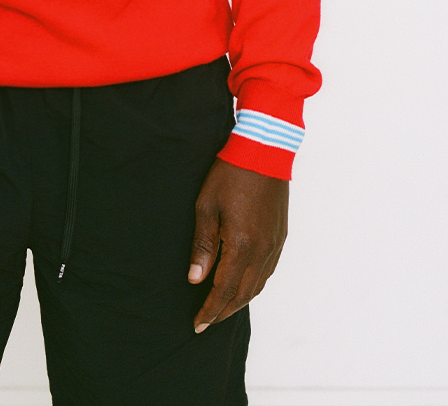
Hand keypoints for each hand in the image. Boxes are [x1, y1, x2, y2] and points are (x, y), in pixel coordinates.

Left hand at [188, 158, 287, 332]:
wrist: (264, 151)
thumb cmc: (230, 174)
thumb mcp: (206, 206)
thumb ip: (203, 245)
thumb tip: (196, 278)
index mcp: (242, 245)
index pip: (224, 290)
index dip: (210, 309)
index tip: (197, 324)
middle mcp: (262, 251)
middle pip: (243, 294)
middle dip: (224, 311)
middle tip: (206, 321)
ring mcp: (274, 245)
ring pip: (258, 285)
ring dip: (239, 301)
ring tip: (222, 308)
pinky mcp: (280, 236)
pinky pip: (267, 271)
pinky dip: (254, 285)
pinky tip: (243, 285)